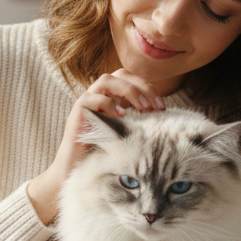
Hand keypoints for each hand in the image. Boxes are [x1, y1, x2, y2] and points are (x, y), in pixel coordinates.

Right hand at [26, 70, 164, 224]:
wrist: (77, 167)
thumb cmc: (104, 152)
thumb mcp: (127, 133)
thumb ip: (139, 121)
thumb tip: (164, 118)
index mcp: (113, 97)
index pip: (132, 79)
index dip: (149, 88)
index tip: (162, 107)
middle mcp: (100, 95)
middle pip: (121, 74)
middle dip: (141, 86)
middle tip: (154, 106)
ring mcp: (88, 101)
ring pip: (106, 80)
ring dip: (127, 91)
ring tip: (141, 108)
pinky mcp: (78, 112)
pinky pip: (91, 98)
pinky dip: (108, 103)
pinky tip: (121, 116)